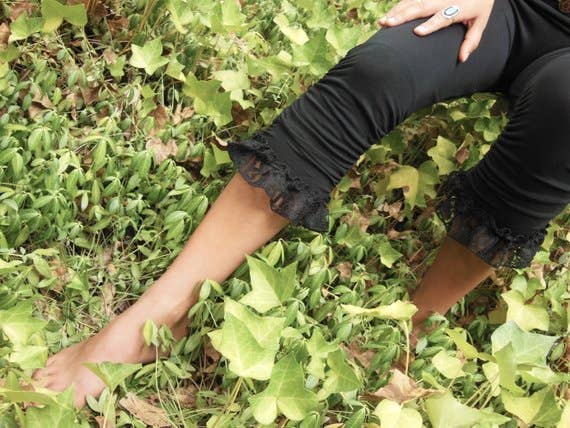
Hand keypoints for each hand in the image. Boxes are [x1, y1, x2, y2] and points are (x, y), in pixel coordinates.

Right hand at [378, 0, 494, 62]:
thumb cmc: (479, 6)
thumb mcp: (480, 22)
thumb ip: (471, 41)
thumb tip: (462, 59)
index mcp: (460, 7)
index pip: (444, 17)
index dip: (431, 24)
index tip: (417, 32)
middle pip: (423, 7)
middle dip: (404, 16)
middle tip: (388, 25)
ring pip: (413, 1)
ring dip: (396, 12)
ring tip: (382, 23)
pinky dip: (398, 7)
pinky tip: (387, 16)